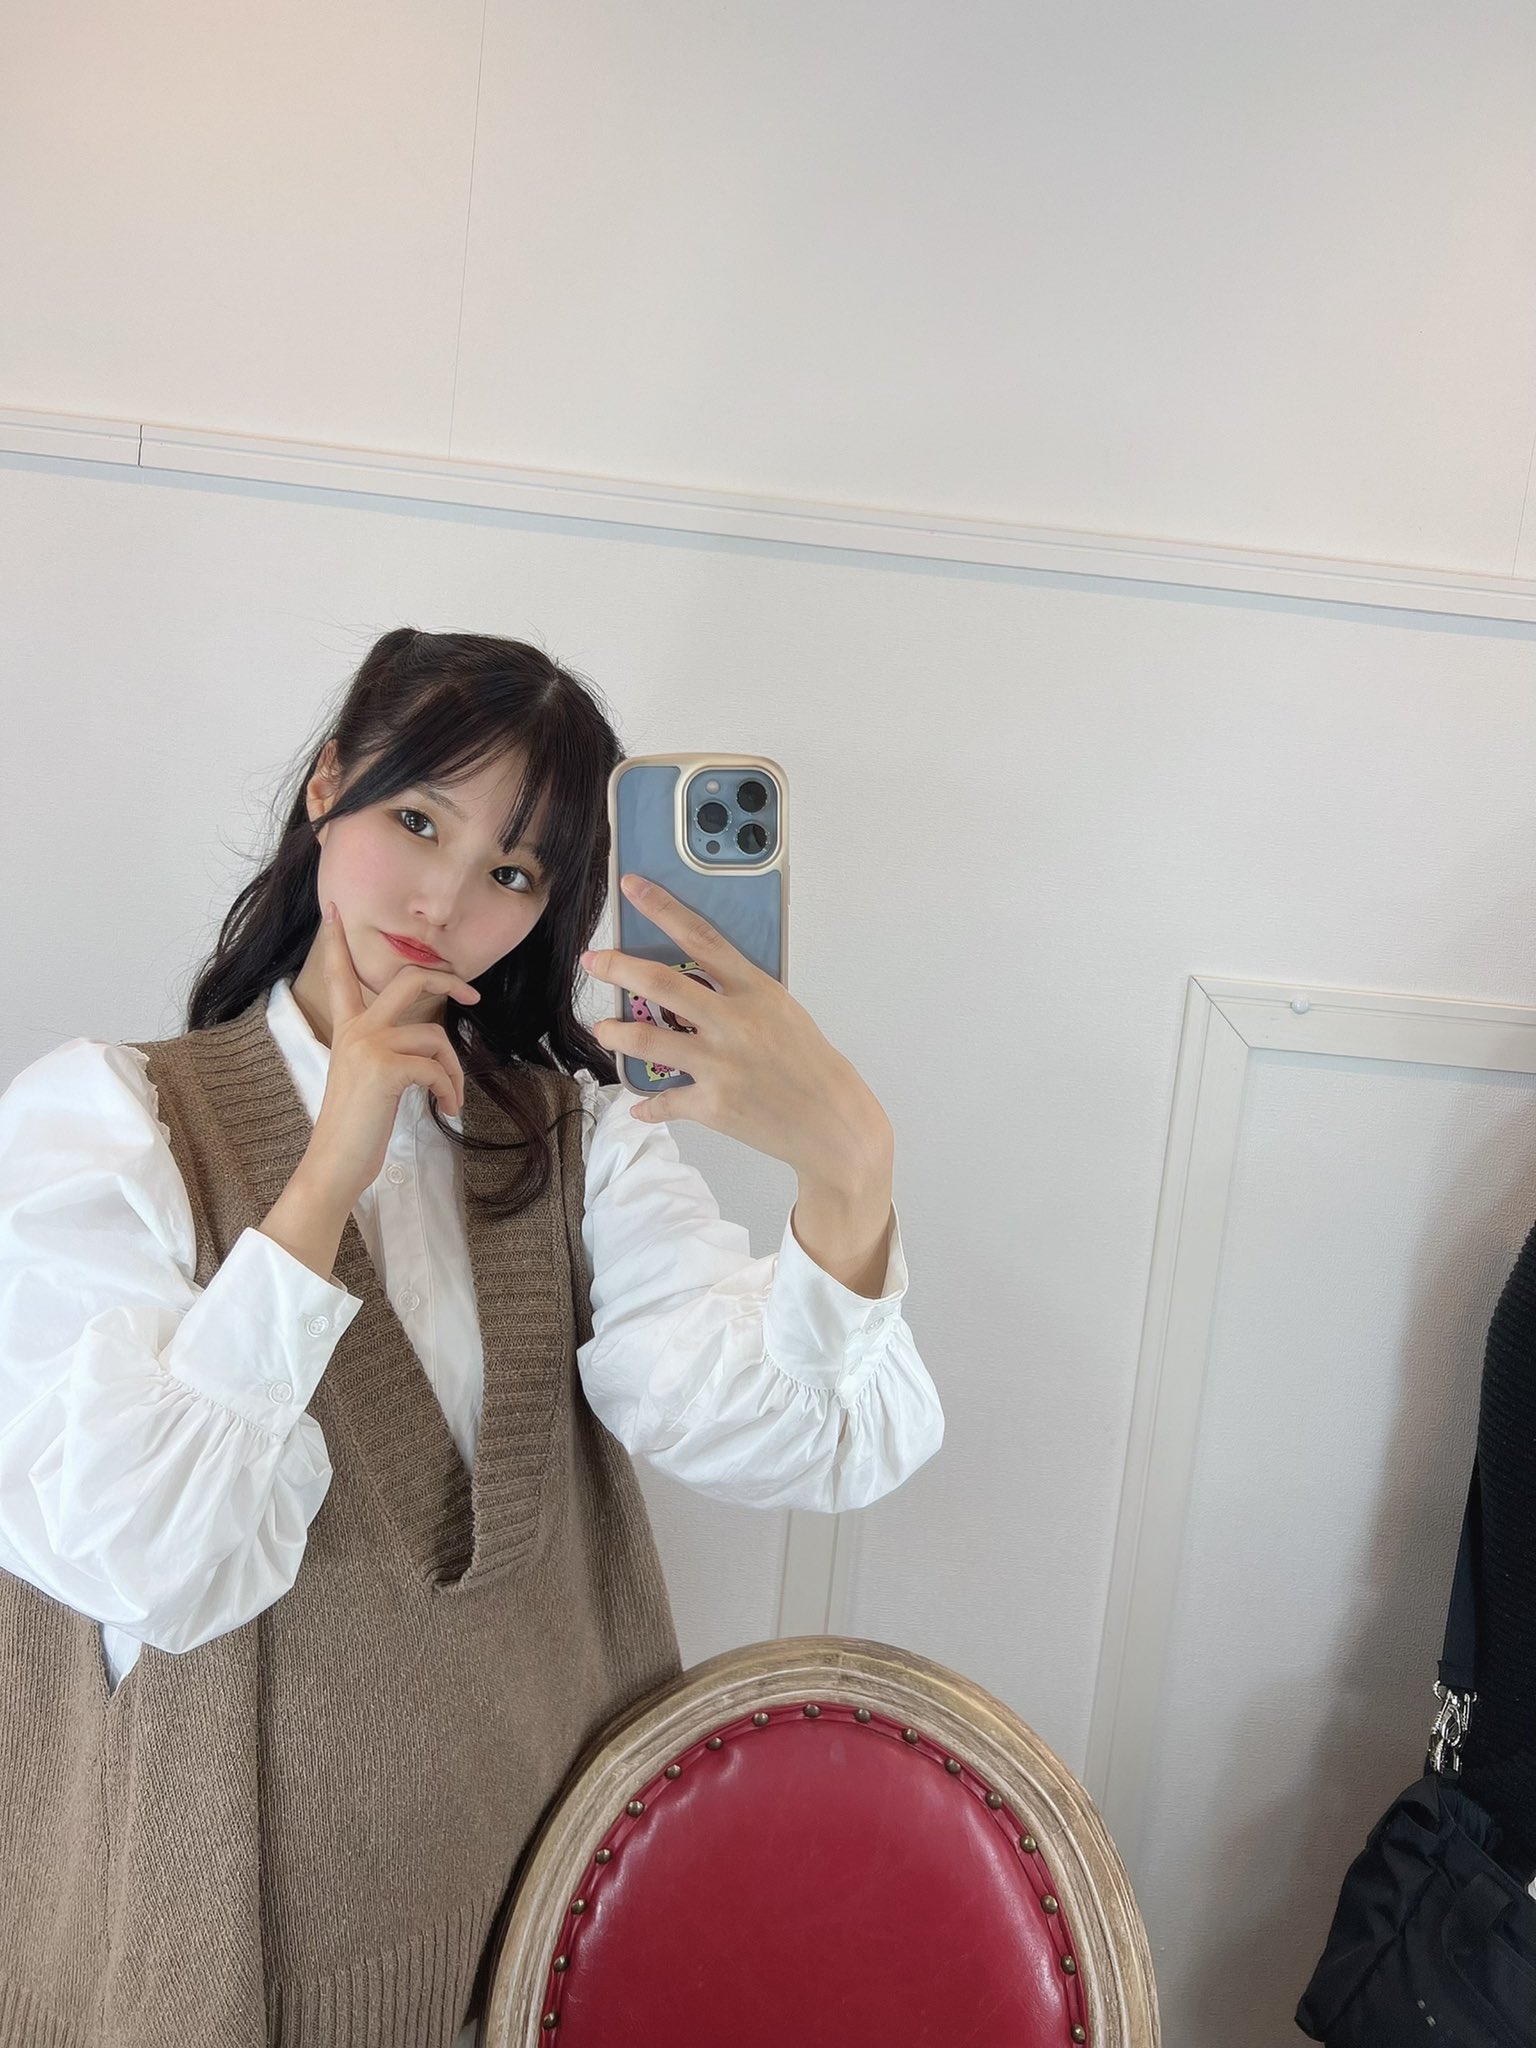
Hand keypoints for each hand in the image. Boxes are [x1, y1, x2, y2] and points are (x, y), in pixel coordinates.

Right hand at [304, 902, 482, 1206]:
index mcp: (347, 1030)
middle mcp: (355, 1030)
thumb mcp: (367, 1079)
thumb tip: (429, 1043)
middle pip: (408, 979)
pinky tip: (447, 1109)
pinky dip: (449, 1090)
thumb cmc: (356, 1128)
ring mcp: (368, 1046)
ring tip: (449, 1099)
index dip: (337, 942)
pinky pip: (437, 1067)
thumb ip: (387, 1050)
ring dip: (453, 1071)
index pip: (340, 976)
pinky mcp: (385, 1068)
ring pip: (435, 1036)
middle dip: (448, 981)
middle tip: (472, 997)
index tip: (334, 911)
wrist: (334, 1165)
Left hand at [583, 874, 892, 1191]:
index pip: (701, 938)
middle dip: (618, 969)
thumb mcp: (780, 1011)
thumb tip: (691, 977)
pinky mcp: (713, 1105)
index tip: (631, 886)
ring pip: (648, 1041)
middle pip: (662, 985)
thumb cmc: (807, 1061)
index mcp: (755, 990)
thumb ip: (738, 992)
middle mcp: (734, 1023)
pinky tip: (638, 1104)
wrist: (832, 1120)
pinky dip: (648, 1104)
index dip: (662, 908)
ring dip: (615, 1034)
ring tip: (603, 1030)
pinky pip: (665, 1101)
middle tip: (592, 961)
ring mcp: (721, 1065)